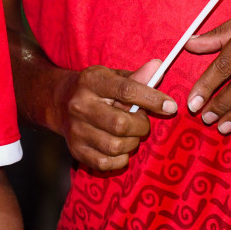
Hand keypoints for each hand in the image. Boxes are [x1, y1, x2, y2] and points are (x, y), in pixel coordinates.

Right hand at [52, 59, 174, 173]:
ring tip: (130, 134)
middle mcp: (80, 105)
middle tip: (142, 122)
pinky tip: (120, 147)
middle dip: (141, 126)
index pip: (126, 90)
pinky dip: (121, 158)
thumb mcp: (113, 76)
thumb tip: (158, 66)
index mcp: (91, 81)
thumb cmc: (96, 88)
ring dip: (132, 143)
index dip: (152, 99)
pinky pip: (106, 163)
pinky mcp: (75, 150)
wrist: (60, 102)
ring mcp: (76, 130)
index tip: (170, 106)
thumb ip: (137, 76)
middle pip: (121, 124)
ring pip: (115, 146)